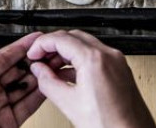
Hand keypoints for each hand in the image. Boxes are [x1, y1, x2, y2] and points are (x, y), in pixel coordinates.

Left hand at [0, 29, 45, 127]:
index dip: (20, 47)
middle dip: (34, 62)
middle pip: (18, 71)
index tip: (35, 39)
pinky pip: (28, 105)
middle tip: (50, 53)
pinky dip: (40, 96)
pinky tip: (49, 87)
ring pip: (26, 87)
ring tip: (54, 67)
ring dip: (40, 77)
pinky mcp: (10, 121)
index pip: (3, 58)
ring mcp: (1, 106)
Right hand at [27, 30, 155, 127]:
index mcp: (94, 60)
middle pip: (74, 37)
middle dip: (54, 45)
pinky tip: (69, 74)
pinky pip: (97, 56)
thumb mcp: (69, 104)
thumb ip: (48, 82)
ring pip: (86, 45)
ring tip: (52, 68)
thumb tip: (39, 71)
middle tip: (40, 58)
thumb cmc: (110, 126)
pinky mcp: (121, 71)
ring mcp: (117, 62)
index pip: (61, 38)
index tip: (33, 53)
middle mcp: (109, 56)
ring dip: (67, 52)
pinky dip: (80, 60)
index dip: (42, 44)